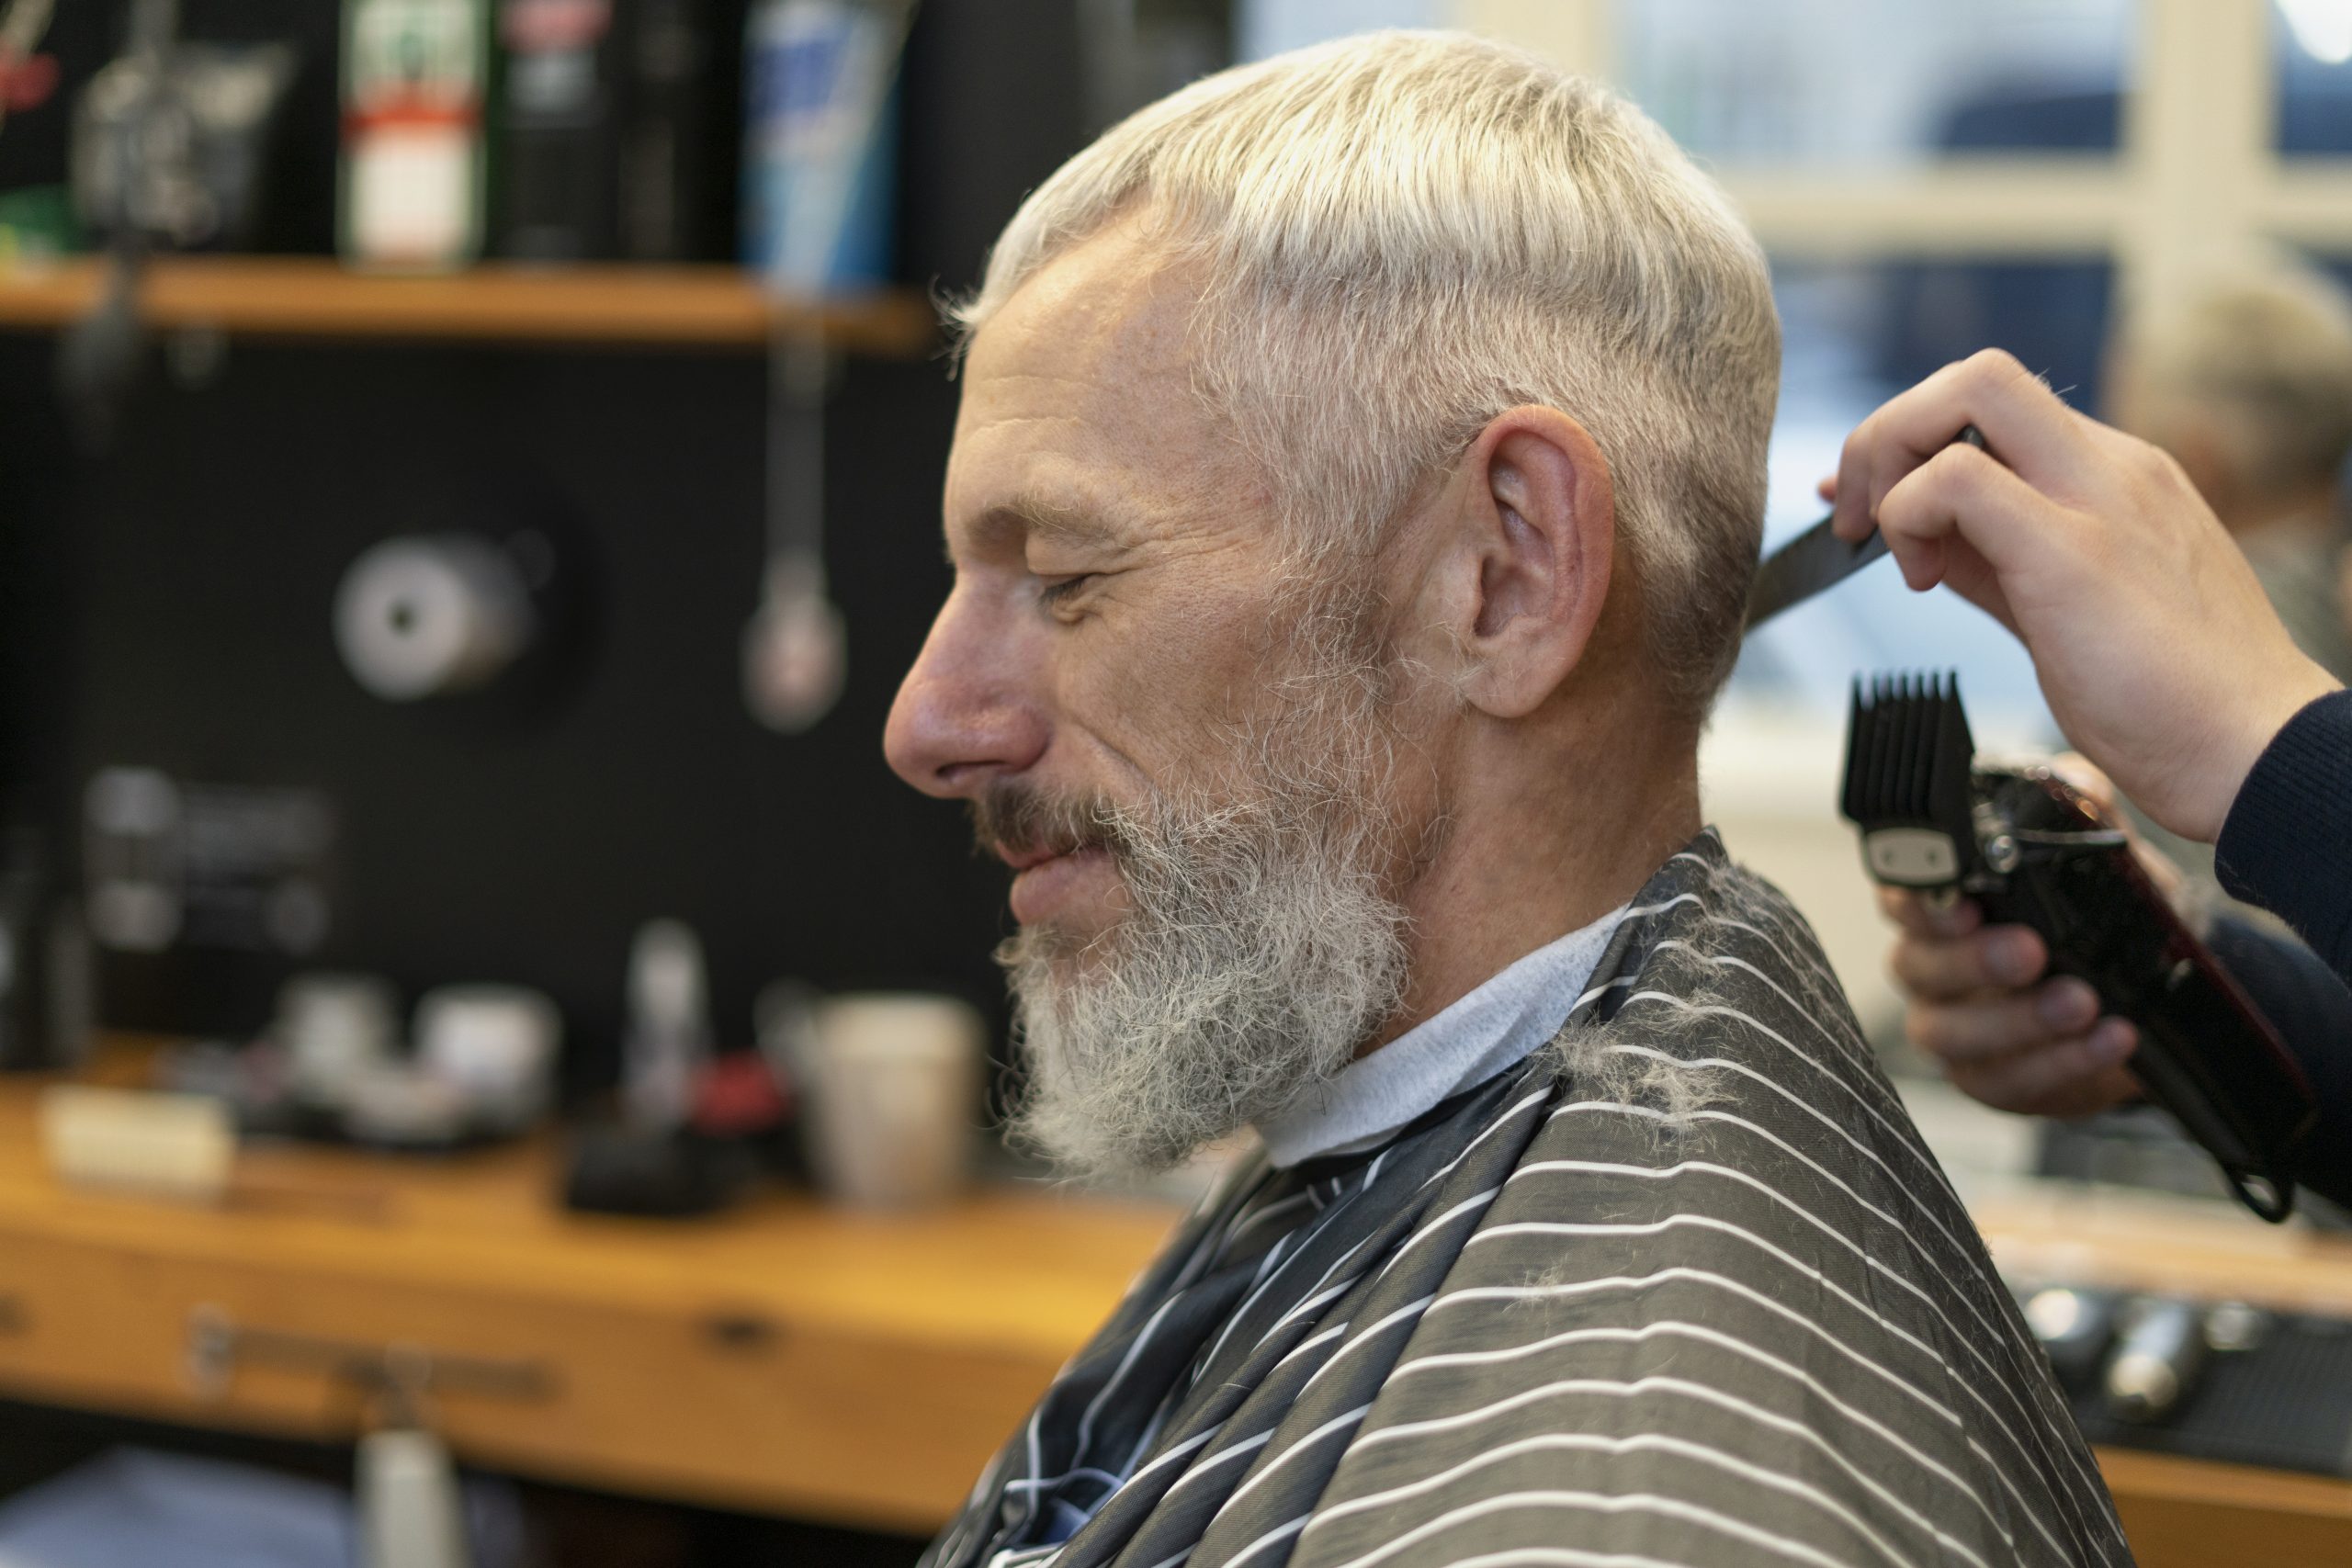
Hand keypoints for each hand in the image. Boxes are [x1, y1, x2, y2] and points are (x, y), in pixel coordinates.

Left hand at [1825, 350, 2341, 841]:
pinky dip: (1909, 516)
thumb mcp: (2066, 609)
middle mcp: (2111, 468)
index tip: (1864, 506)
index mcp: (2114, 478)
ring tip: (1896, 555)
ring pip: (1971, 388)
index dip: (1911, 443)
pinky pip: (1958, 476)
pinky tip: (1923, 580)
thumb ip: (1995, 565)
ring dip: (1893, 462)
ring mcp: (2100, 497)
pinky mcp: (2076, 549)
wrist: (2253, 754)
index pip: (1993, 412)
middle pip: (1978, 373)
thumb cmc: (2172, 699)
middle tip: (1857, 518)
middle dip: (1889, 431)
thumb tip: (1922, 547)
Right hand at [1880, 757, 2175, 1119]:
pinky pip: (2009, 1082)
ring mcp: (1955, 1028)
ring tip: (2082, 1001)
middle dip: (1973, 962)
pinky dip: (2063, 1063)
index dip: (1921, 902)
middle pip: (1918, 967)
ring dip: (2018, 1021)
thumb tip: (2078, 785)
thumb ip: (2082, 812)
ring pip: (1953, 1035)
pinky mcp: (1992, 1080)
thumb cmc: (2097, 913)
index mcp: (1940, 904)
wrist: (2147, 987)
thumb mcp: (2097, 854)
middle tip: (2032, 951)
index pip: (1901, 896)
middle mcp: (1930, 966)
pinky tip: (2114, 1037)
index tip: (1965, 902)